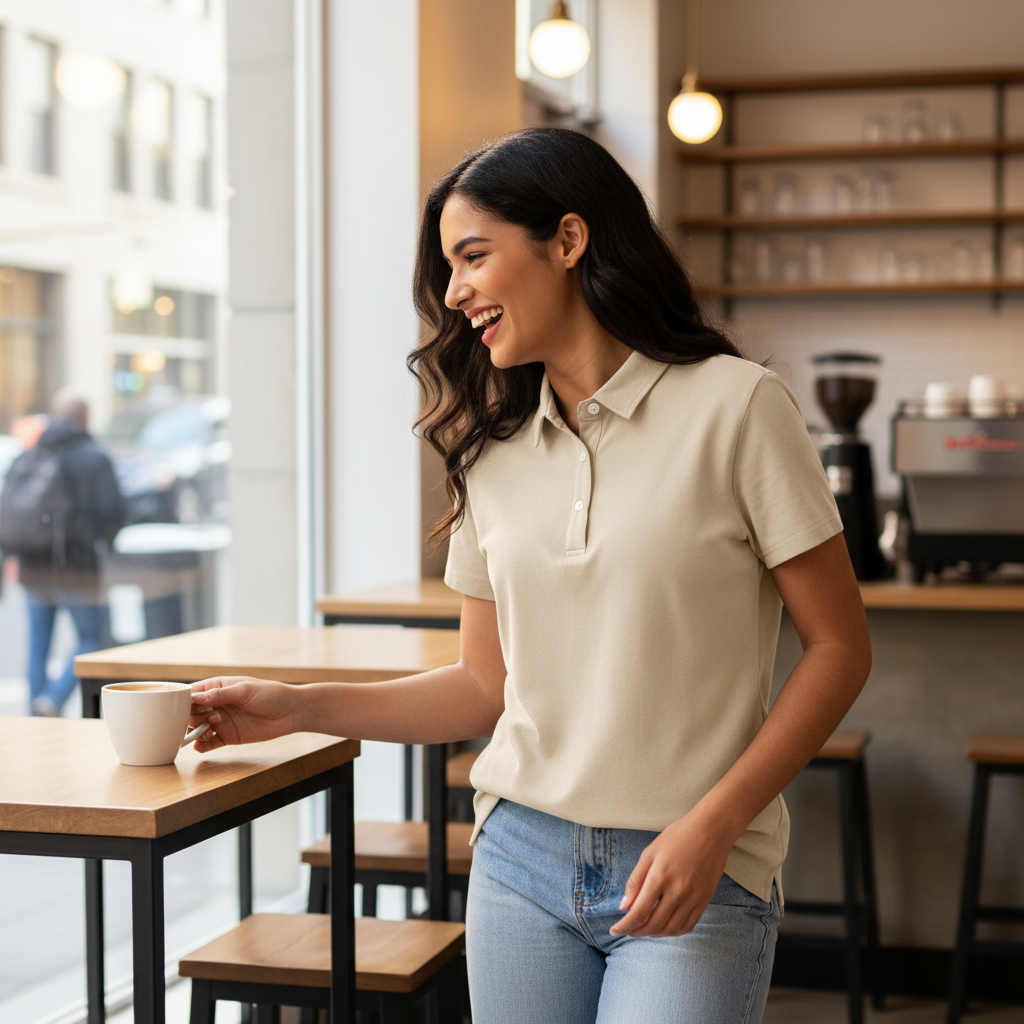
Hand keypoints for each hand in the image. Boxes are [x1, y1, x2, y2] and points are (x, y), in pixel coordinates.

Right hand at [189, 676, 300, 751]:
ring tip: (209, 730)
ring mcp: (222, 721)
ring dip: (197, 731)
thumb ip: (219, 695)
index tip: (183, 707)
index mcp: (219, 687)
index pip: (193, 693)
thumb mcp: (244, 691)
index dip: (185, 701)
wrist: (291, 712)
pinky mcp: (228, 736)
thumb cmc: (270, 694)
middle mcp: (217, 704)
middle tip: (210, 718)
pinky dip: (202, 745)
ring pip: (198, 728)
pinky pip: (209, 743)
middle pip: (192, 712)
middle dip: (193, 717)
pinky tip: (201, 745)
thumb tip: (194, 698)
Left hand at [609, 810, 732, 937]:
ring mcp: (693, 899)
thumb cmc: (678, 837)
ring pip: (670, 930)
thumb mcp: (650, 852)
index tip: (614, 930)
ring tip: (643, 929)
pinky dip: (672, 932)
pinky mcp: (704, 901)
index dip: (624, 926)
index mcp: (660, 877)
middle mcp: (678, 892)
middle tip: (627, 929)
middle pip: (653, 925)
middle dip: (636, 931)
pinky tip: (663, 927)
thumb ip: (635, 880)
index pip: (638, 913)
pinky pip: (687, 926)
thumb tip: (623, 906)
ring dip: (653, 934)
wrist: (711, 831)